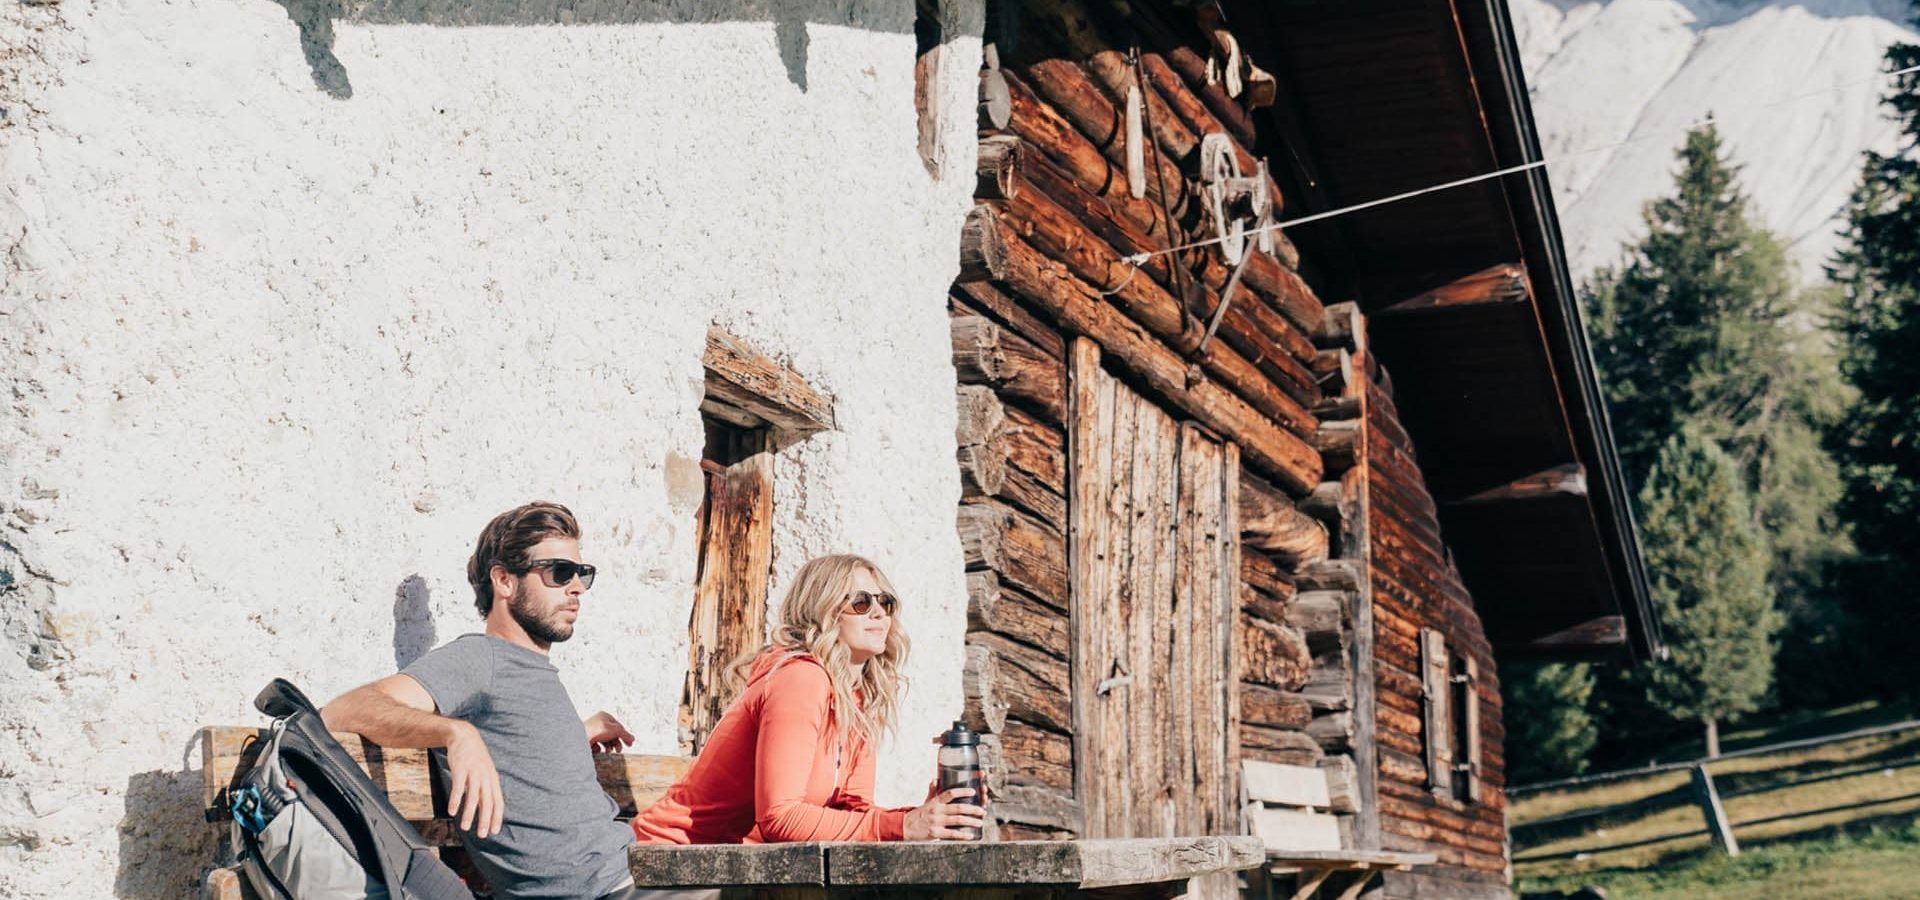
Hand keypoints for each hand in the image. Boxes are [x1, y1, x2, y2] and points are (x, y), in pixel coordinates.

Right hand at [445, 722, 504, 839]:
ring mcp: (474, 772)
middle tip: (482, 835)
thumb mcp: (484, 773)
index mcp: (493, 780)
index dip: (497, 817)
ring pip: (473, 797)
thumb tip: (486, 808)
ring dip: (470, 814)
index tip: (494, 831)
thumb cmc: (474, 758)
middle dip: (485, 820)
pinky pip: (458, 787)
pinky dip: (456, 799)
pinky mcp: (461, 768)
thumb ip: (485, 788)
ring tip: (465, 827)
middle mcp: (486, 777)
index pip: (498, 802)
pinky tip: (452, 811)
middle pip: (488, 802)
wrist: (464, 736)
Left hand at [584, 711, 634, 751]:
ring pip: (605, 741)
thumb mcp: (615, 730)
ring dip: (608, 747)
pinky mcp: (587, 740)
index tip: (629, 744)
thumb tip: (632, 738)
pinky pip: (597, 745)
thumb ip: (625, 734)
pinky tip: (597, 749)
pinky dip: (598, 749)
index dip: (624, 735)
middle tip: (618, 750)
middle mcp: (598, 723)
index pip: (618, 726)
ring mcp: (593, 732)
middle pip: (612, 734)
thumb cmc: (594, 731)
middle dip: (616, 743)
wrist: (578, 739)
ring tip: (608, 751)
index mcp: (604, 716)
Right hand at [902, 787, 985, 840]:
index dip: (963, 791)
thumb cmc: (917, 815)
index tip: (974, 791)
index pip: (950, 793)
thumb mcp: (925, 802)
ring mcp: (936, 822)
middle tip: (982, 811)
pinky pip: (952, 833)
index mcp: (935, 802)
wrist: (904, 827)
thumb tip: (935, 779)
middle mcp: (937, 810)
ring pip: (958, 820)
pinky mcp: (935, 833)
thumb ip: (932, 792)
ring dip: (971, 821)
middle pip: (958, 807)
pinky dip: (962, 835)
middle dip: (973, 809)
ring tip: (980, 822)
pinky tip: (970, 835)